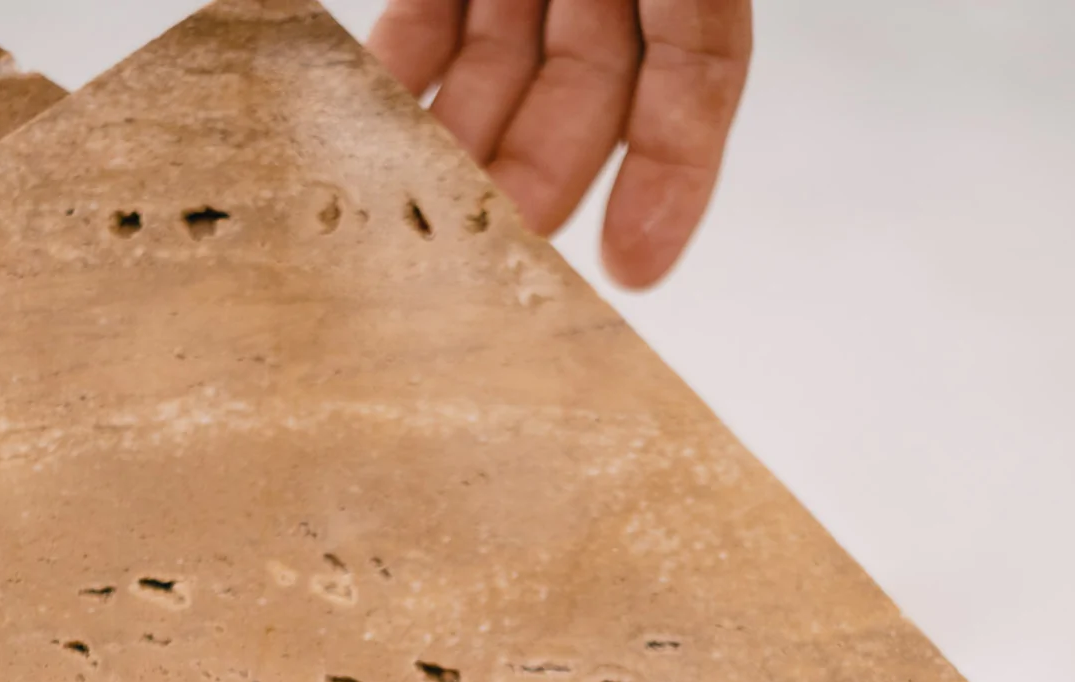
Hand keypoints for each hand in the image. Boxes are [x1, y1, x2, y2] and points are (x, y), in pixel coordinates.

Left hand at [367, 0, 752, 286]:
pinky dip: (403, 75)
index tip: (635, 264)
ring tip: (423, 212)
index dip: (672, 171)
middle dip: (539, 174)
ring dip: (463, 143)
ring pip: (500, 64)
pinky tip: (377, 137)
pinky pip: (432, 17)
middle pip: (585, 90)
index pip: (697, 75)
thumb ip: (682, 8)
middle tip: (493, 250)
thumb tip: (648, 76)